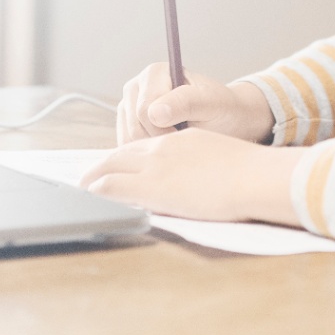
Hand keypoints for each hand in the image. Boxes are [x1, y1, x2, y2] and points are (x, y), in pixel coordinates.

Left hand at [81, 129, 303, 223]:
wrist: (251, 176)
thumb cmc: (245, 172)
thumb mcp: (216, 156)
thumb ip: (197, 163)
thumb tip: (192, 177)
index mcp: (178, 140)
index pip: (142, 144)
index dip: (126, 156)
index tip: (118, 164)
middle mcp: (161, 148)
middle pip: (121, 153)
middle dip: (103, 165)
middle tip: (90, 175)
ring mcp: (154, 167)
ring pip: (111, 167)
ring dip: (95, 177)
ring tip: (84, 185)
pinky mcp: (151, 188)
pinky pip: (113, 185)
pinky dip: (99, 188)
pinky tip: (90, 194)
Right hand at [114, 63, 275, 143]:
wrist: (222, 118)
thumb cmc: (219, 108)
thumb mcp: (210, 103)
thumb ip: (185, 102)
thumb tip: (155, 113)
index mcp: (155, 72)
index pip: (145, 108)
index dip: (166, 129)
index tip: (189, 133)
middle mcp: (136, 86)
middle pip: (134, 125)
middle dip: (160, 139)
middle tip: (184, 138)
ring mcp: (127, 105)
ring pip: (128, 137)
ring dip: (153, 146)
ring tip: (177, 140)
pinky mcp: (125, 124)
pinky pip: (127, 146)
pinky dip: (146, 152)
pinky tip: (166, 147)